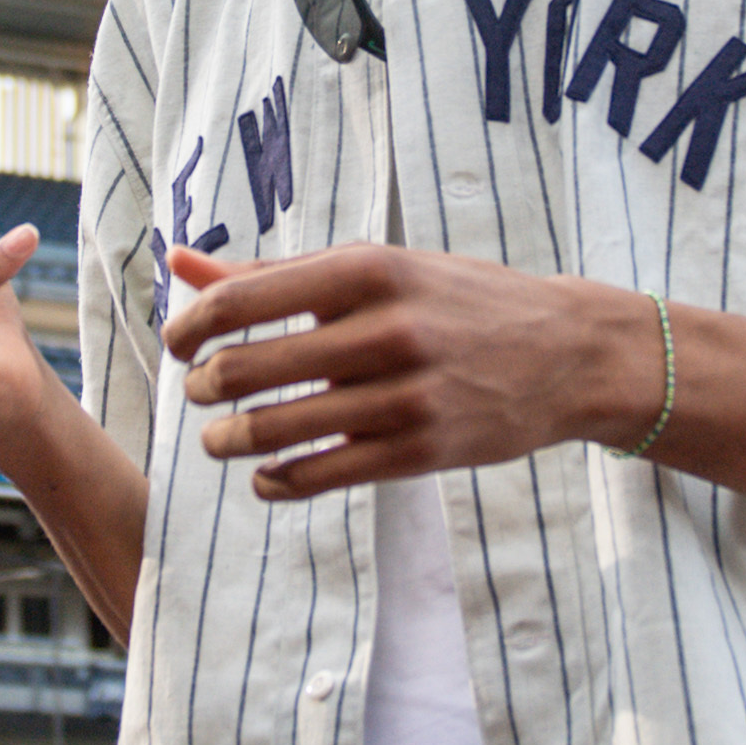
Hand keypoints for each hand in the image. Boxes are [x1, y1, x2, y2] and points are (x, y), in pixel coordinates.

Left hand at [163, 241, 659, 500]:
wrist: (567, 352)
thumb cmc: (456, 301)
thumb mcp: (374, 268)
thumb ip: (276, 273)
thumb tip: (179, 262)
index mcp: (367, 270)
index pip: (241, 301)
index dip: (188, 328)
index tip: (178, 344)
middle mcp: (385, 329)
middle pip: (248, 368)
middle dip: (206, 386)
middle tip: (203, 391)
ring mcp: (406, 395)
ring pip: (277, 431)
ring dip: (228, 441)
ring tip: (221, 438)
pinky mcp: (421, 450)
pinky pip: (321, 476)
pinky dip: (276, 482)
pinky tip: (268, 476)